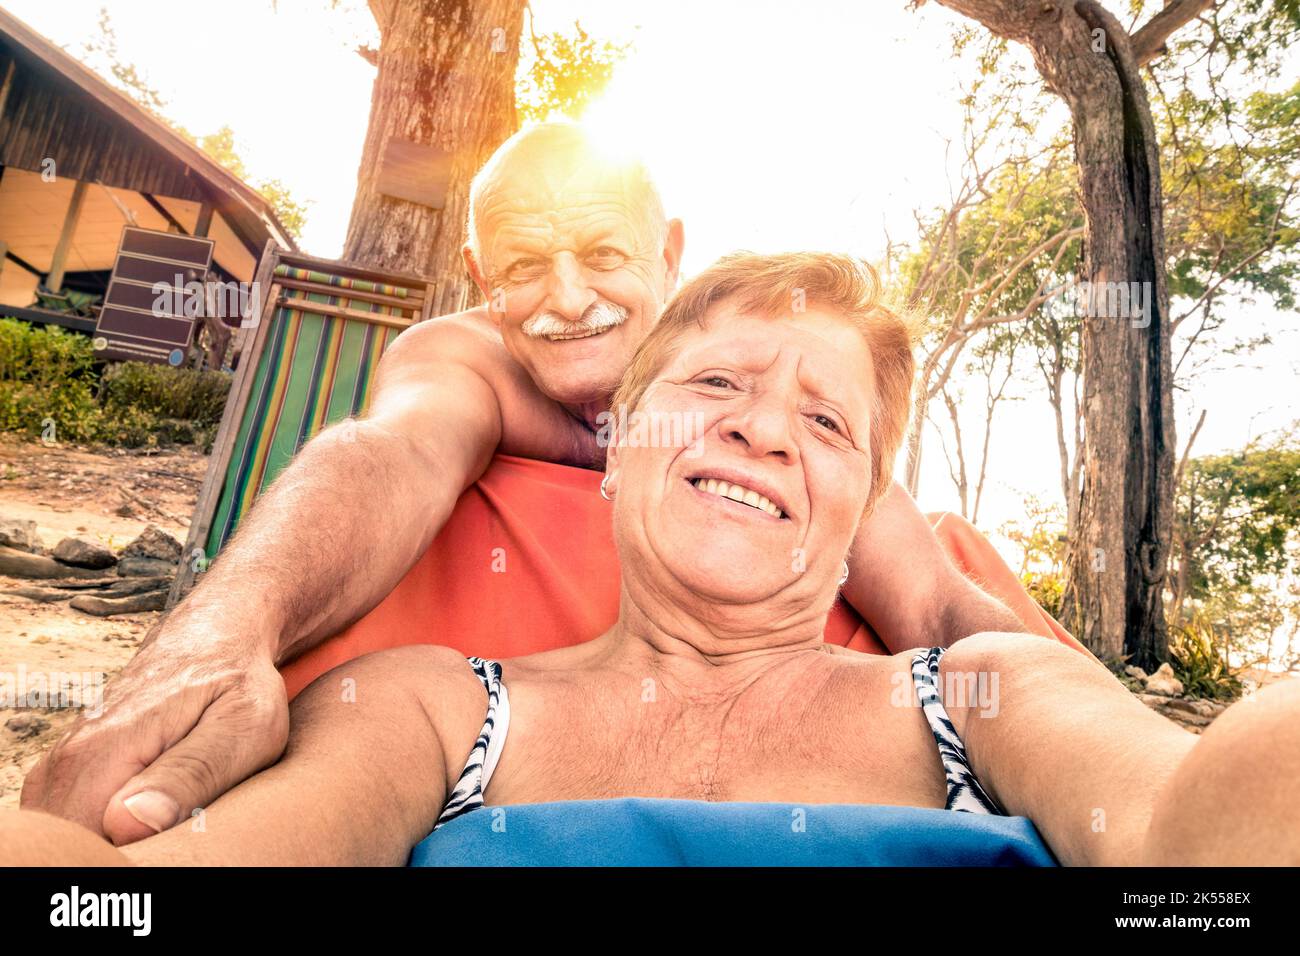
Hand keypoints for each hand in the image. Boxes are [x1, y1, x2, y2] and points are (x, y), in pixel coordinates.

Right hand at [21, 619, 289, 845]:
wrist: (217, 638)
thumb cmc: (240, 682)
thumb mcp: (243, 725)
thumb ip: (192, 773)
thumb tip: (128, 823)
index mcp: (103, 754)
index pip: (90, 847)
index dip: (137, 859)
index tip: (184, 833)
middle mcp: (68, 763)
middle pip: (80, 849)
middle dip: (129, 853)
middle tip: (191, 819)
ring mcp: (64, 770)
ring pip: (78, 839)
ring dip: (122, 842)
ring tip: (180, 811)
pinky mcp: (72, 776)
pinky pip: (78, 826)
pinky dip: (112, 830)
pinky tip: (157, 811)